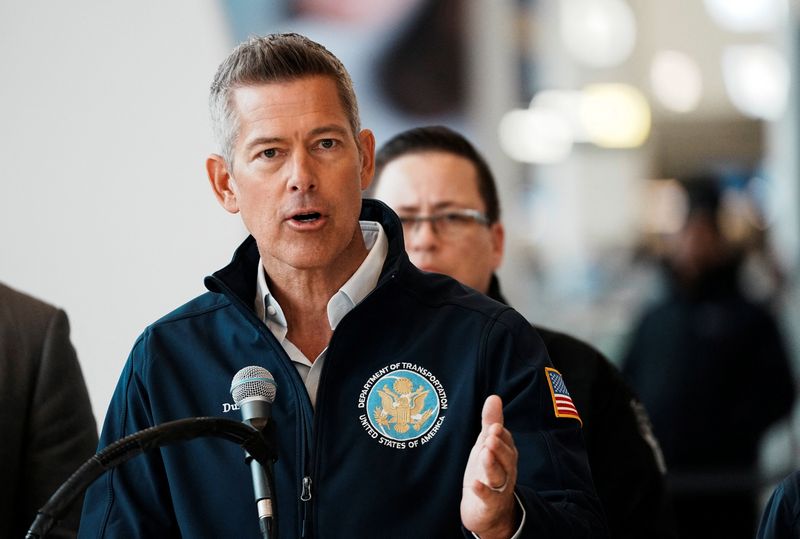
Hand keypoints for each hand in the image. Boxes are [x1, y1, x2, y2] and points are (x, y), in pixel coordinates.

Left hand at [461, 395, 518, 538]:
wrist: (488, 511)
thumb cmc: (487, 471)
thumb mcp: (487, 445)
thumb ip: (491, 422)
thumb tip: (494, 397)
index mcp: (506, 455)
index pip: (507, 442)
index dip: (501, 435)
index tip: (493, 426)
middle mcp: (506, 470)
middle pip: (506, 458)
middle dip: (499, 447)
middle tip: (490, 436)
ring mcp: (499, 488)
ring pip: (498, 475)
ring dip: (492, 464)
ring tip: (484, 452)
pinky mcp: (489, 504)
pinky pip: (488, 497)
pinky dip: (482, 490)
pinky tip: (474, 484)